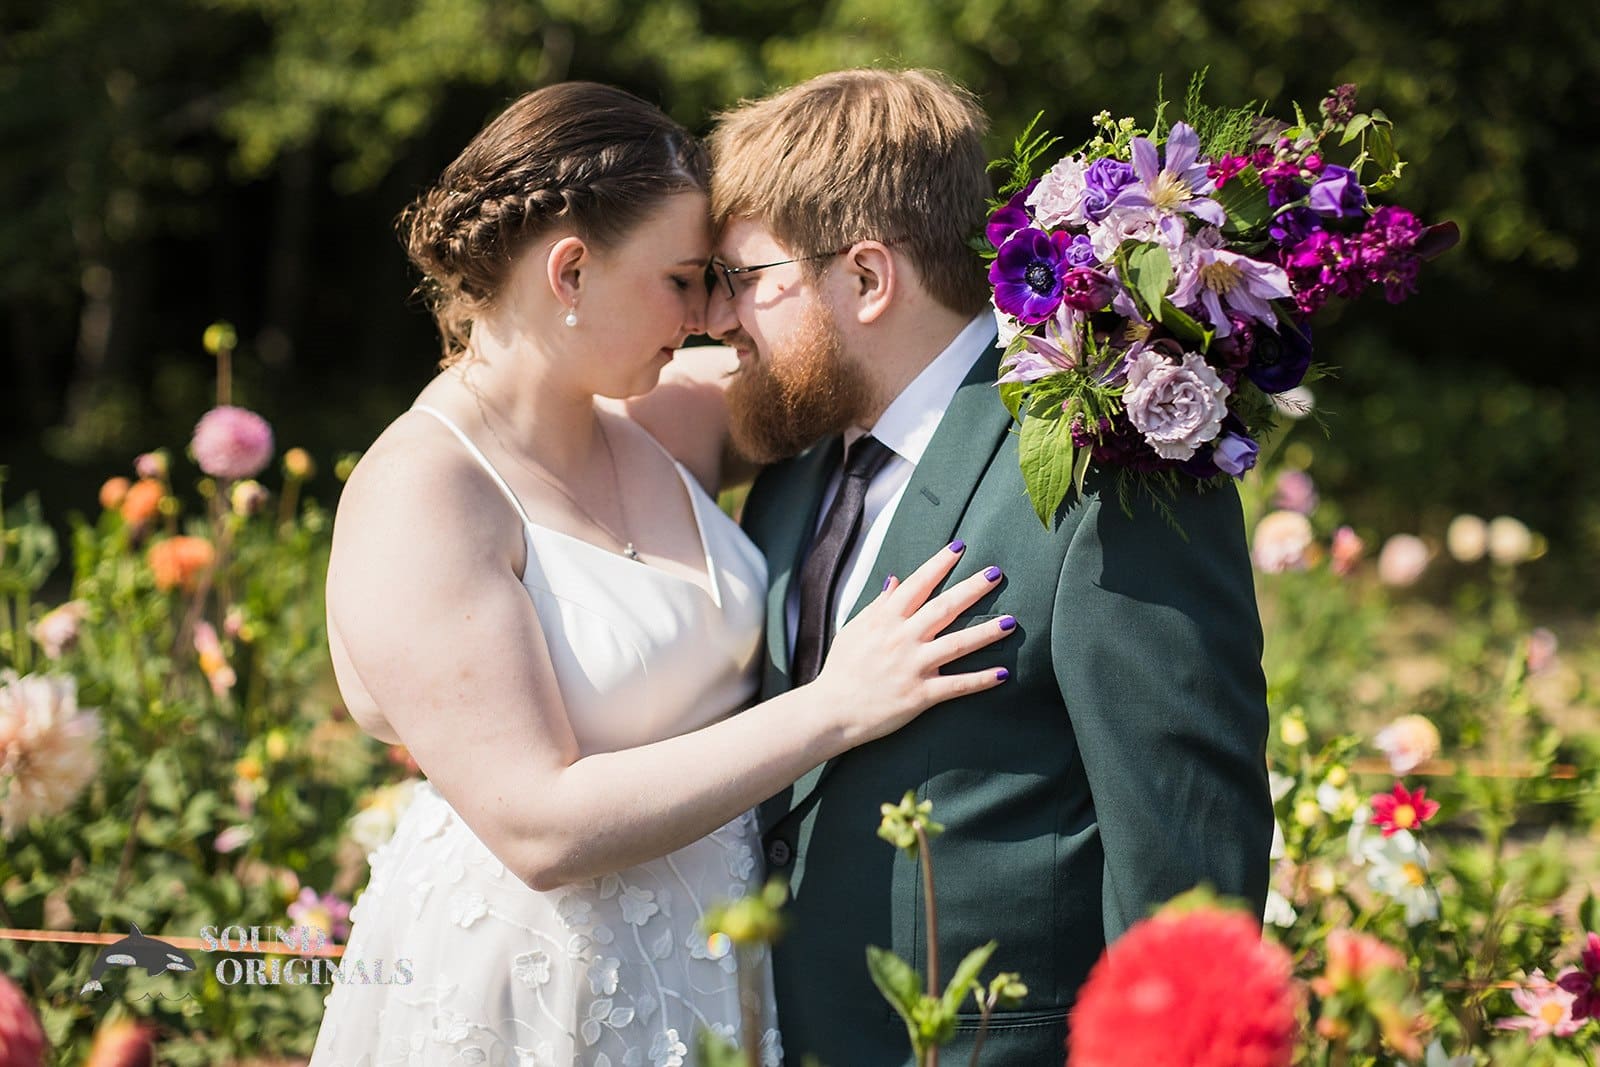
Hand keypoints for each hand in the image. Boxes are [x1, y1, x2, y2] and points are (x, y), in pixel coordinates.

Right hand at [813, 541, 1013, 745]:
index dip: (939, 564)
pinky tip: (1003, 673)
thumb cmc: (841, 669)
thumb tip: (895, 580)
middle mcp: (902, 638)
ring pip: (957, 644)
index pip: (918, 584)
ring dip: (986, 632)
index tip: (959, 547)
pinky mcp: (920, 695)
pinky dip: (981, 680)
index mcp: (885, 620)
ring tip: (1010, 622)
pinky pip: (957, 685)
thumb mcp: (854, 629)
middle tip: (997, 574)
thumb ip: (878, 605)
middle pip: (944, 607)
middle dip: (973, 588)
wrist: (831, 711)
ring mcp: (913, 666)